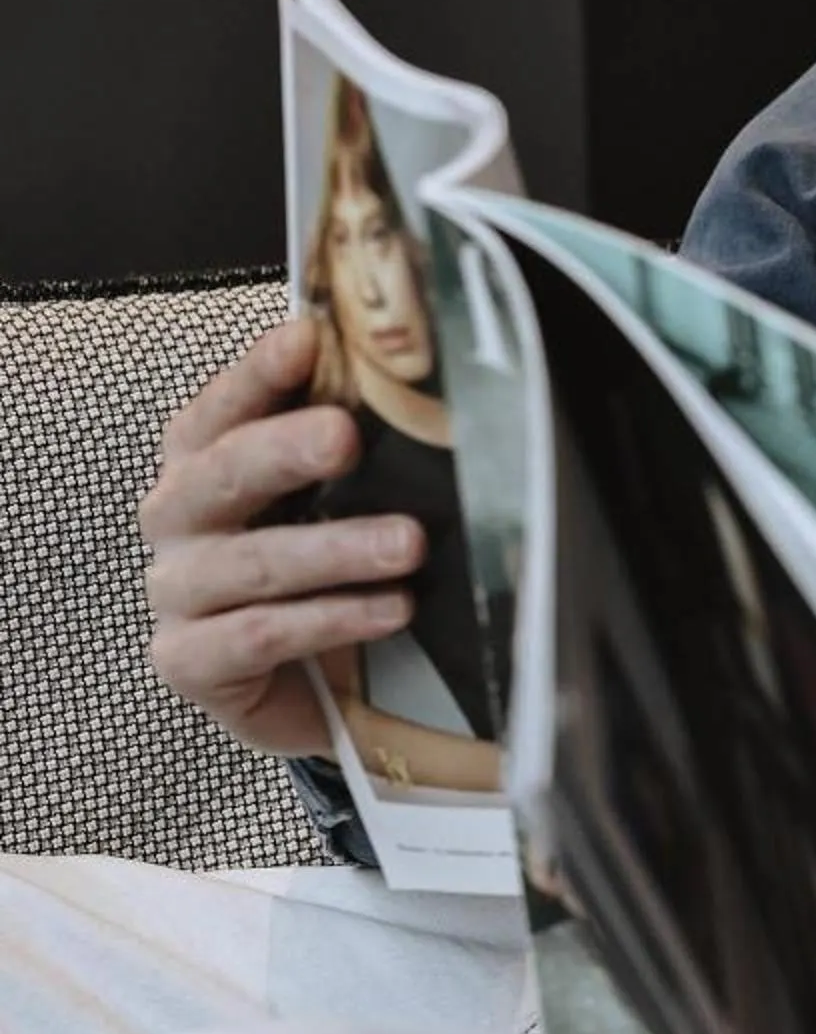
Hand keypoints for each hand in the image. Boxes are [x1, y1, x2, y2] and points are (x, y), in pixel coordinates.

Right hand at [142, 318, 426, 757]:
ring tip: (410, 544)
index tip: (305, 340)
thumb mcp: (342, 506)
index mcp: (205, 466)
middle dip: (284, 451)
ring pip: (250, 562)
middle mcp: (179, 522)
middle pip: (219, 475)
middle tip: (345, 437)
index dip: (257, 375)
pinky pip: (257, 635)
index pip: (221, 410)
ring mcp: (178, 594)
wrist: (311, 693)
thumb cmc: (326, 581)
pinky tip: (390, 610)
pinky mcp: (191, 663)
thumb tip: (418, 385)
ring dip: (334, 549)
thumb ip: (359, 452)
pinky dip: (329, 620)